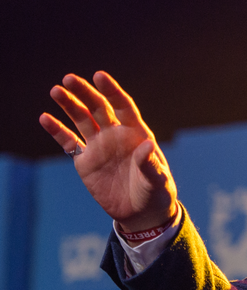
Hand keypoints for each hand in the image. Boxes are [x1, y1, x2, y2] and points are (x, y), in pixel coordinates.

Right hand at [39, 72, 177, 231]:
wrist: (141, 213)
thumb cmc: (156, 193)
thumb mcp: (157, 180)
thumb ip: (150, 164)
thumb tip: (148, 146)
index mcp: (136, 134)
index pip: (123, 106)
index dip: (112, 91)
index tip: (99, 76)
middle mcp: (116, 135)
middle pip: (99, 108)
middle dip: (85, 92)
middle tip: (69, 79)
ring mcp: (99, 146)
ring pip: (82, 120)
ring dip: (69, 105)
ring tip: (57, 91)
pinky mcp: (86, 161)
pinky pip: (69, 142)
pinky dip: (57, 131)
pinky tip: (45, 118)